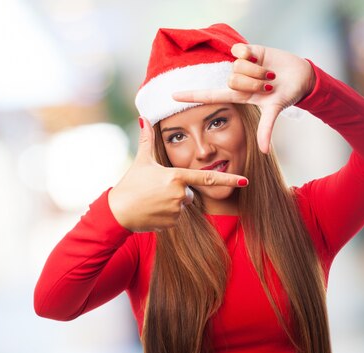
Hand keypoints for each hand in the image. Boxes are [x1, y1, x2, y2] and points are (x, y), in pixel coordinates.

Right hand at [108, 118, 248, 231]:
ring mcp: (177, 210)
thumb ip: (147, 139)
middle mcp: (180, 194)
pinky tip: (153, 211)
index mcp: (176, 176)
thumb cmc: (129, 185)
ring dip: (171, 203)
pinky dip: (166, 215)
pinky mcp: (172, 223)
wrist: (118, 211)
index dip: (228, 179)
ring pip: (183, 205)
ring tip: (152, 200)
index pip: (207, 177)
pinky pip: (176, 218)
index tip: (245, 180)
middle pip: (189, 191)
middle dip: (177, 190)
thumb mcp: (141, 161)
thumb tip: (144, 118)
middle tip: (156, 190)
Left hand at [173, 43, 315, 153]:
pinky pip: (239, 50)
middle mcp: (236, 80)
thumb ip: (266, 129)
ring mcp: (241, 65)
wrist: (301, 76)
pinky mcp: (248, 50)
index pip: (210, 95)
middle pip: (232, 80)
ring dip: (257, 70)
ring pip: (238, 66)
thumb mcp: (273, 110)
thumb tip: (264, 152)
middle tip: (267, 85)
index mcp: (238, 95)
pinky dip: (251, 53)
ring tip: (269, 73)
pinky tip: (259, 57)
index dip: (192, 95)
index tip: (172, 95)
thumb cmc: (286, 95)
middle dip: (254, 83)